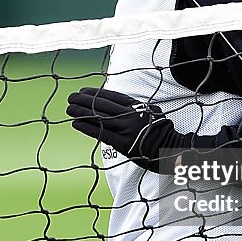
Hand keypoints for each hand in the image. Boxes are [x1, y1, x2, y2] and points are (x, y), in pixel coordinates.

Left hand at [66, 87, 184, 172]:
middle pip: (103, 105)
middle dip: (85, 100)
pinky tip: (75, 123)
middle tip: (71, 97)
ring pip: (99, 117)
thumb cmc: (163, 133)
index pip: (113, 97)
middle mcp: (131, 115)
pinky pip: (101, 133)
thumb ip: (137, 108)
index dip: (96, 93)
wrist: (173, 149)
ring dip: (81, 112)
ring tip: (69, 108)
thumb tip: (122, 105)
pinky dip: (87, 127)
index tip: (84, 91)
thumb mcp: (153, 113)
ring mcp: (126, 129)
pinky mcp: (123, 143)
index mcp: (137, 107)